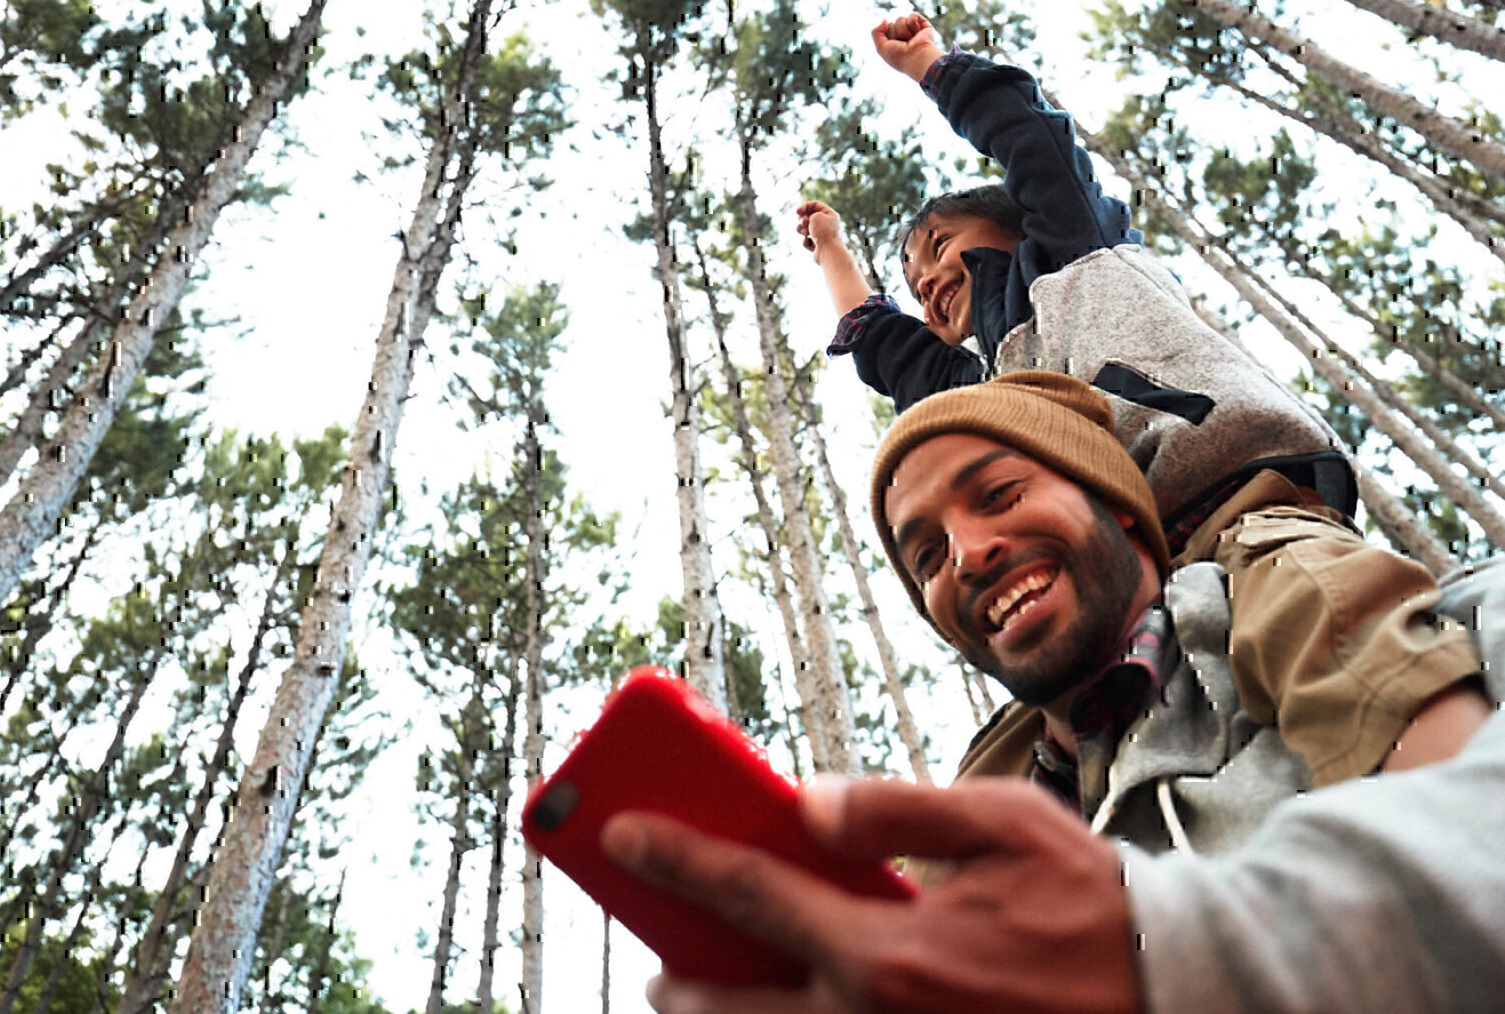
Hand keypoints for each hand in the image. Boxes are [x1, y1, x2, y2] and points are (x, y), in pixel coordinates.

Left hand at [603, 777, 1142, 1013]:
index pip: (750, 895)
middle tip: (658, 964)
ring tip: (710, 994)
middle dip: (681, 985)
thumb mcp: (1004, 824)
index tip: (621, 834)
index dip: (676, 859)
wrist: (1172, 999)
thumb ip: (898, 807)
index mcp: (891, 951)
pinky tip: (799, 1001)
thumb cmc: (1089, 906)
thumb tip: (808, 802)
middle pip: (738, 1010)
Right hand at [797, 201, 843, 258]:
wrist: (830, 252)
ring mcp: (822, 235)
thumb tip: (804, 223)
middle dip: (802, 219)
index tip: (797, 212)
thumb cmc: (824, 232)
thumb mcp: (815, 216)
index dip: (804, 206)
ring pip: (805, 229)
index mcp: (830, 214)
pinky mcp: (818, 245)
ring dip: (802, 230)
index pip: (814, 205)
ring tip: (806, 234)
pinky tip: (809, 243)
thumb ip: (807, 215)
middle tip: (804, 223)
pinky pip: (806, 241)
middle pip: (808, 216)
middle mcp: (827, 224)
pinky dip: (805, 241)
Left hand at [871, 14, 945, 82]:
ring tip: (910, 39)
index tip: (894, 47)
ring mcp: (913, 31)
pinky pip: (912, 15)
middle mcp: (904, 37)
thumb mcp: (881, 47)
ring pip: (900, 19)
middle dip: (895, 32)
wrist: (916, 57)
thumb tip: (884, 20)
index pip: (886, 30)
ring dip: (903, 30)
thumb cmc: (899, 57)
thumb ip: (876, 32)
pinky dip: (913, 23)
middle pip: (892, 24)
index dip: (888, 36)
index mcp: (895, 43)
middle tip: (903, 44)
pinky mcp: (923, 25)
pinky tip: (917, 33)